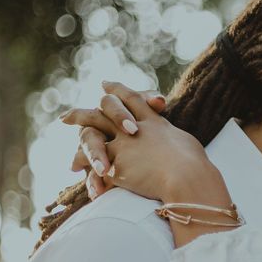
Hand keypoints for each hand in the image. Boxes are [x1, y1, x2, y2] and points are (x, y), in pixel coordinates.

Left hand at [61, 81, 221, 203]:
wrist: (187, 178)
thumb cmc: (196, 167)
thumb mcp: (189, 147)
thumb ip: (178, 143)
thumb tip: (182, 147)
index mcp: (156, 123)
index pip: (135, 99)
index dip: (120, 91)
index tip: (106, 84)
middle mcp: (136, 128)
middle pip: (108, 108)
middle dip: (93, 103)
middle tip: (75, 106)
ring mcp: (123, 144)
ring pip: (94, 130)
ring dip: (79, 126)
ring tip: (64, 123)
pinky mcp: (115, 163)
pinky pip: (93, 163)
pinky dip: (84, 166)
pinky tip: (74, 167)